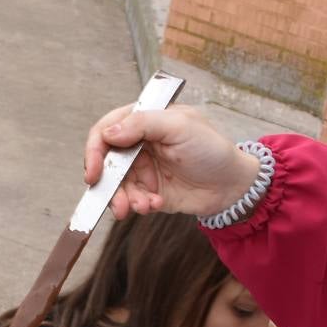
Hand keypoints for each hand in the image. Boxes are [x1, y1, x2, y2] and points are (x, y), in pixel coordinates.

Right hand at [82, 106, 262, 221]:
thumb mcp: (180, 126)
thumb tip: (108, 133)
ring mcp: (142, 168)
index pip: (106, 129)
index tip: (93, 172)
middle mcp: (139, 143)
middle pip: (106, 162)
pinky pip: (130, 200)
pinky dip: (138, 205)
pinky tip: (155, 205)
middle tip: (117, 202)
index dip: (95, 150)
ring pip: (116, 185)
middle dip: (108, 184)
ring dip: (125, 199)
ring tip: (143, 206)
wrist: (232, 186)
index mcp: (144, 120)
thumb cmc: (212, 150)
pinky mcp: (148, 191)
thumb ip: (143, 124)